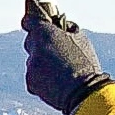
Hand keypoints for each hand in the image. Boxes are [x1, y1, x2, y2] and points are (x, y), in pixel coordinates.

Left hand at [23, 0, 111, 114]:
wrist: (83, 92)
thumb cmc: (86, 64)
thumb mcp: (81, 39)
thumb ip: (66, 30)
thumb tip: (61, 26)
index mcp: (45, 33)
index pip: (29, 21)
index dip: (32, 23)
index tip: (34, 24)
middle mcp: (34, 48)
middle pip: (31, 42)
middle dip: (40, 45)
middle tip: (56, 51)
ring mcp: (30, 66)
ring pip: (33, 61)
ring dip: (42, 63)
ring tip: (60, 71)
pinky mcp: (30, 83)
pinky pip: (33, 76)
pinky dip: (41, 78)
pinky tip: (56, 81)